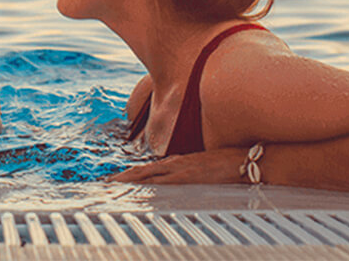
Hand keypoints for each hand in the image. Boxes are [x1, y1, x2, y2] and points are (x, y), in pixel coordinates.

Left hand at [105, 147, 246, 183]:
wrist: (242, 160)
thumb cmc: (224, 164)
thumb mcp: (200, 168)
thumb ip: (186, 173)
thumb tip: (177, 182)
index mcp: (176, 162)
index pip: (147, 170)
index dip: (130, 175)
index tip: (115, 180)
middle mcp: (174, 164)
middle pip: (142, 172)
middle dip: (123, 178)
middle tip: (106, 184)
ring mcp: (180, 169)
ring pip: (148, 176)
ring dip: (130, 181)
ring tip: (114, 186)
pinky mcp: (188, 176)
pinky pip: (164, 183)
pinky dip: (149, 186)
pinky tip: (139, 190)